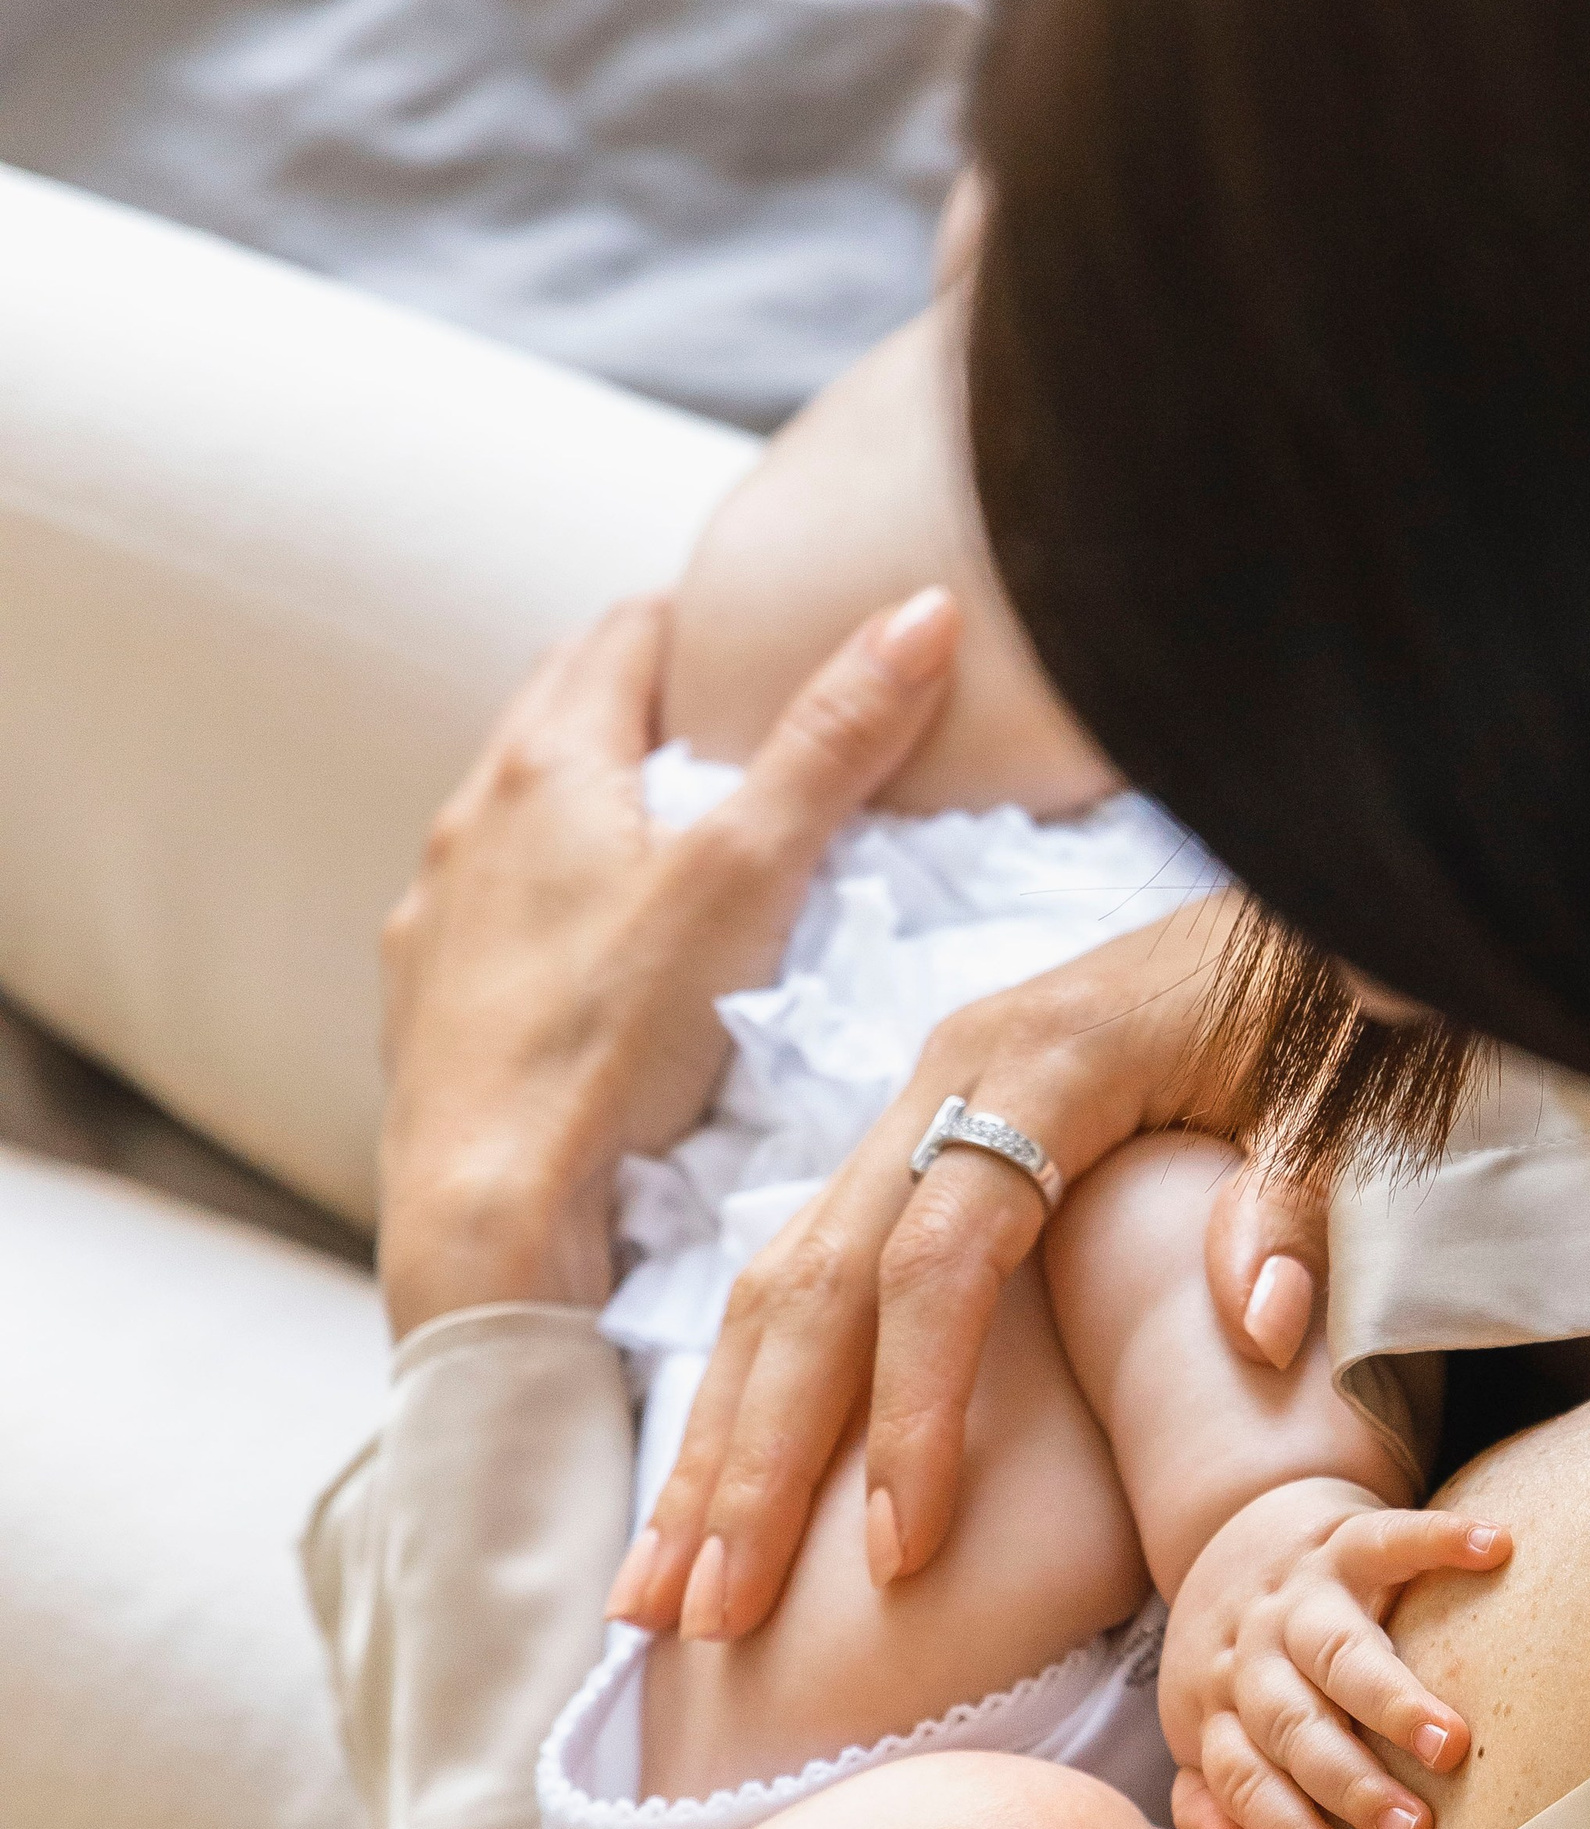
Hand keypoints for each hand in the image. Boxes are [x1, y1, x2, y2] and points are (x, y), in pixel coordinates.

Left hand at [374, 585, 959, 1337]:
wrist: (487, 1217)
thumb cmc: (614, 1046)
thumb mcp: (749, 878)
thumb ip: (834, 743)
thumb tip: (923, 611)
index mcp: (545, 767)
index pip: (622, 637)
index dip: (693, 623)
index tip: (747, 633)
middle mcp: (470, 826)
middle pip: (560, 719)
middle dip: (640, 708)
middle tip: (724, 727)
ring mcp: (438, 922)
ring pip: (517, 826)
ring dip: (587, 814)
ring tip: (667, 847)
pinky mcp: (426, 1013)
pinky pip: (490, 925)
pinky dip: (547, 911)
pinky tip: (592, 967)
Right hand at [608, 912, 1334, 1641]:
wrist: (1309, 892)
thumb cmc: (1334, 999)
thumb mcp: (1351, 1089)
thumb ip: (1304, 1198)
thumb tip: (1261, 1324)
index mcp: (1044, 1062)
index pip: (940, 1260)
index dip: (910, 1412)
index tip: (898, 1553)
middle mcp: (948, 1080)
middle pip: (815, 1286)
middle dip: (750, 1462)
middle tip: (704, 1616)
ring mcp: (920, 1110)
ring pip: (778, 1290)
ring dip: (717, 1448)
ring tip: (663, 1601)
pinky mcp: (920, 1142)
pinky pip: (809, 1280)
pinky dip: (754, 1400)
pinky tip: (715, 1507)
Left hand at [1161, 1476, 1511, 1828]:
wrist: (1234, 1533)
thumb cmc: (1240, 1657)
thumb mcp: (1201, 1720)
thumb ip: (1206, 1789)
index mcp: (1220, 1707)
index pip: (1246, 1777)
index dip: (1289, 1828)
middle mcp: (1254, 1655)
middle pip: (1293, 1725)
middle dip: (1348, 1783)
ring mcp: (1298, 1595)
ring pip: (1336, 1651)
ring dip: (1389, 1700)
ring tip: (1448, 1744)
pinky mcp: (1341, 1539)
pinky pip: (1388, 1537)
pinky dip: (1439, 1541)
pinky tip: (1494, 1550)